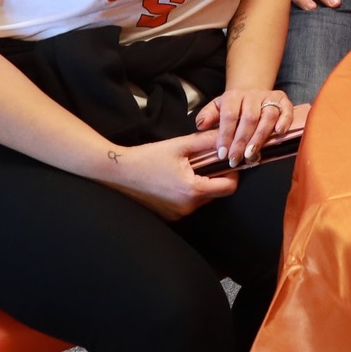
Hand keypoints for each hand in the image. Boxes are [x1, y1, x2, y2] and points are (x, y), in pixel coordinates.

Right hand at [103, 130, 239, 219]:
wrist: (117, 172)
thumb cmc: (147, 157)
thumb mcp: (179, 145)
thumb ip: (207, 141)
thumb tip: (228, 135)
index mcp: (193, 190)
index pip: (229, 187)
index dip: (233, 173)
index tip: (226, 161)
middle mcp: (187, 207)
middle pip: (216, 193)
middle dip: (215, 176)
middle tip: (204, 161)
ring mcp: (178, 214)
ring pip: (202, 199)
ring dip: (201, 184)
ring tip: (187, 169)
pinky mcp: (169, 216)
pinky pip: (188, 204)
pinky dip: (188, 192)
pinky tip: (176, 179)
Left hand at [195, 88, 299, 166]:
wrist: (250, 94)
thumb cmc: (232, 107)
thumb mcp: (215, 109)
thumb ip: (206, 116)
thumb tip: (201, 125)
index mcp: (233, 96)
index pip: (229, 116)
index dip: (226, 135)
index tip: (222, 154)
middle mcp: (252, 95)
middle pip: (249, 118)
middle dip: (242, 141)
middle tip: (236, 159)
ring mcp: (269, 97)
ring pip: (268, 116)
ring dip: (260, 137)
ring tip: (252, 154)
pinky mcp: (283, 101)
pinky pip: (286, 110)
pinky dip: (284, 121)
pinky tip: (278, 134)